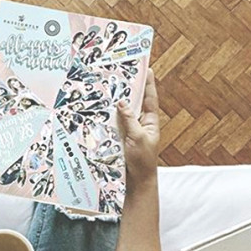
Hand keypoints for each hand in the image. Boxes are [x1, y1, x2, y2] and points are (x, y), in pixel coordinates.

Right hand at [117, 68, 159, 182]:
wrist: (136, 180)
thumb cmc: (142, 160)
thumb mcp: (138, 137)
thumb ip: (130, 120)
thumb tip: (122, 102)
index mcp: (150, 122)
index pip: (150, 99)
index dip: (149, 84)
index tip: (148, 70)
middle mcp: (139, 124)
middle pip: (135, 102)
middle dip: (130, 89)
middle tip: (124, 73)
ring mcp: (128, 130)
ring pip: (122, 112)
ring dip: (116, 102)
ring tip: (110, 87)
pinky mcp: (118, 138)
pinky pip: (112, 123)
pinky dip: (107, 116)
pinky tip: (100, 108)